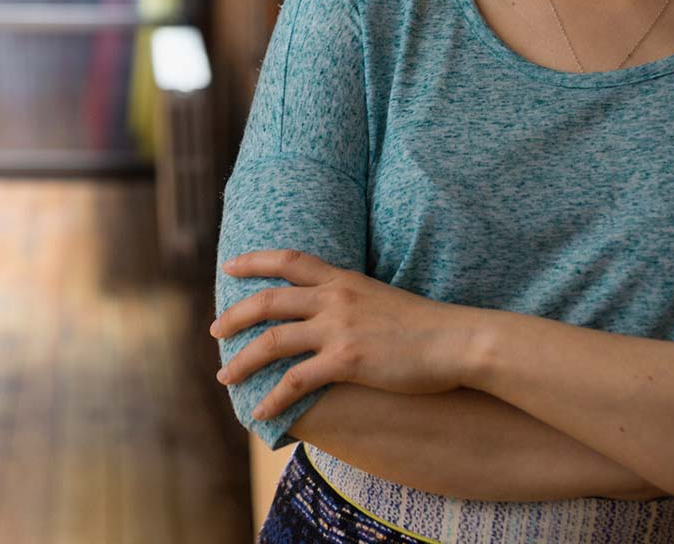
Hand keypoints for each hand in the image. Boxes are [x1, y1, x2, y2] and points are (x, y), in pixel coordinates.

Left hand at [210, 250, 475, 419]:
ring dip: (242, 361)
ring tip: (225, 377)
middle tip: (214, 330)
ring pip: (273, 340)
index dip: (255, 260)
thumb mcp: (385, 299)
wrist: (459, 341)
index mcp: (344, 279)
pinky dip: (273, 398)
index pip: (290, 260)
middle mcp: (335, 298)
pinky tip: (261, 414)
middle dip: (234, 315)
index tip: (231, 266)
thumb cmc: (429, 327)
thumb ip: (354, 302)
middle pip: (268, 300)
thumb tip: (337, 317)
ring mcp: (339, 328)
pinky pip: (296, 381)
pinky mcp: (347, 360)